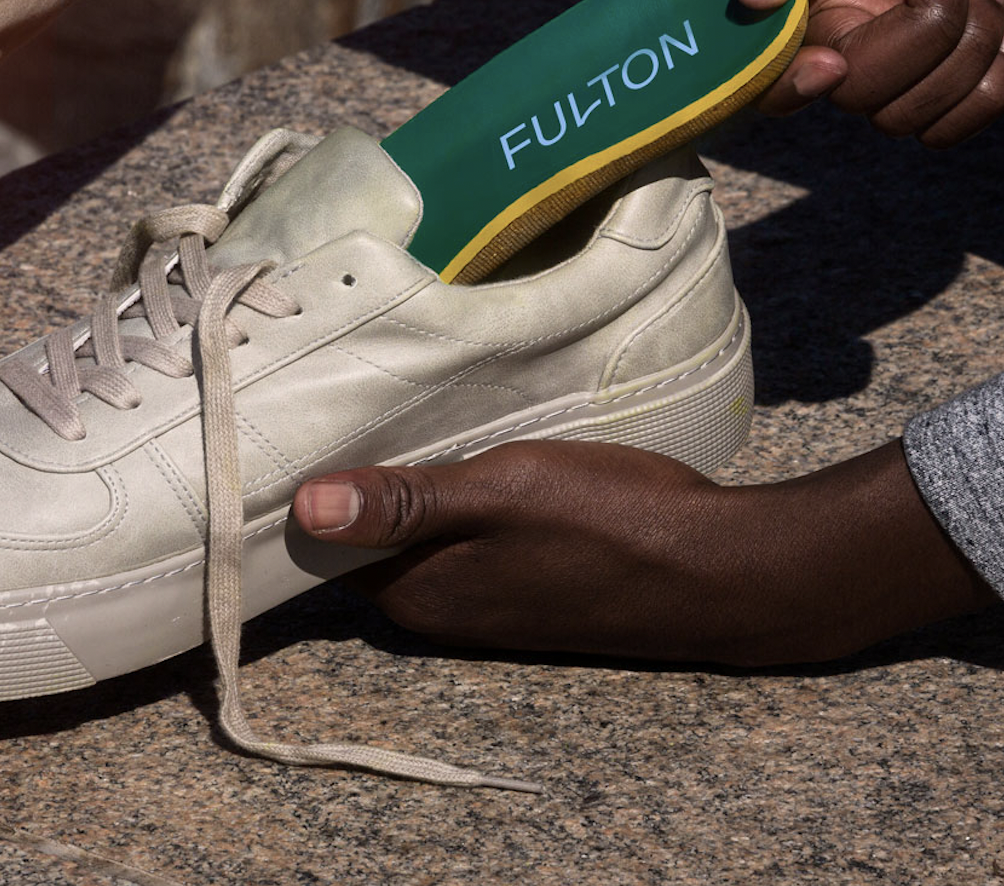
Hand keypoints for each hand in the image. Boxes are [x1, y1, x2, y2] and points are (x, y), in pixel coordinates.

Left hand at [292, 439, 995, 665]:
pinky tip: (454, 442)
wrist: (718, 569)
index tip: (286, 421)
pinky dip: (446, 493)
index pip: (324, 546)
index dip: (305, 486)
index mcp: (420, 594)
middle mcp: (441, 608)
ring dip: (402, 482)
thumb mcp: (498, 494)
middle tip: (330, 394)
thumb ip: (403, 502)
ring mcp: (484, 599)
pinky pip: (458, 534)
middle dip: (349, 479)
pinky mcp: (522, 580)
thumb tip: (300, 509)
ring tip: (381, 404)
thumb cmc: (607, 522)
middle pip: (366, 540)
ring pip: (414, 533)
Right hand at [736, 0, 1003, 144]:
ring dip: (967, 53)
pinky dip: (990, 84)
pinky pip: (949, 126)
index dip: (793, 76)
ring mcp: (899, 43)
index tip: (836, 63)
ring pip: (902, 114)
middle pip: (848, 91)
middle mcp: (843, 12)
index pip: (768, 53)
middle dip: (921, 41)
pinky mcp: (954, 65)